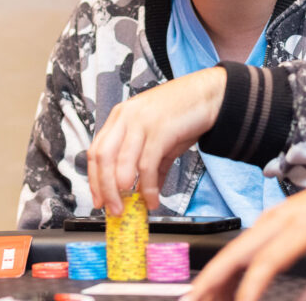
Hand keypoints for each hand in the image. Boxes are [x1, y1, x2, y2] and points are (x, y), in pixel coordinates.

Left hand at [88, 66, 225, 214]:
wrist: (211, 94)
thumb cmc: (184, 113)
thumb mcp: (160, 138)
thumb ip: (151, 165)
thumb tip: (145, 193)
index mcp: (121, 116)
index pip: (96, 151)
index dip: (94, 179)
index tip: (99, 200)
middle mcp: (126, 117)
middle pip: (102, 157)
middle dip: (104, 189)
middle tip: (113, 210)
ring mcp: (142, 121)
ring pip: (121, 162)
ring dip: (121, 191)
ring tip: (129, 208)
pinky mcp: (160, 129)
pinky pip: (147, 165)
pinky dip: (148, 188)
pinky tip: (153, 199)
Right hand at [185, 168, 305, 300]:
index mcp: (305, 226)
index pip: (268, 261)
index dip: (249, 288)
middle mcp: (282, 216)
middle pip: (238, 248)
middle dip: (212, 276)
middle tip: (192, 299)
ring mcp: (273, 214)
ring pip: (236, 245)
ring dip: (216, 273)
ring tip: (202, 298)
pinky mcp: (270, 217)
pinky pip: (244, 242)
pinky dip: (229, 264)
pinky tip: (222, 286)